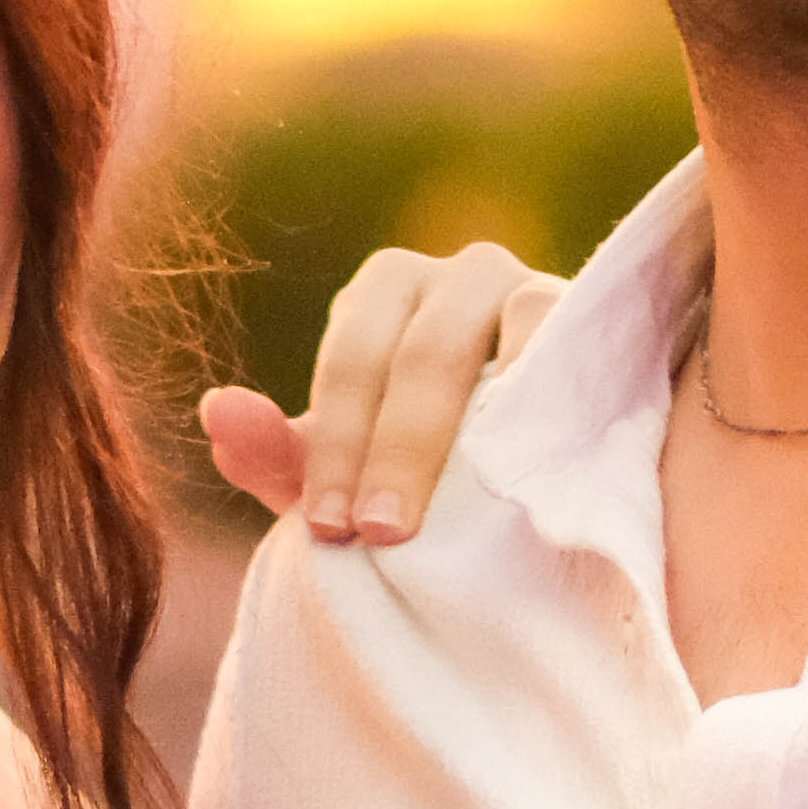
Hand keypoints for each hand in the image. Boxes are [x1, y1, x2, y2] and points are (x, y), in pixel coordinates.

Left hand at [199, 230, 563, 545]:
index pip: (352, 359)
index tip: (330, 529)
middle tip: (382, 533)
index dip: (337, 446)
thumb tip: (214, 413)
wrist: (540, 473)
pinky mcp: (593, 321)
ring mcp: (533, 288)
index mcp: (387, 294)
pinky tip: (529, 464)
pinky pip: (571, 339)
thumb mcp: (349, 472)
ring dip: (487, 419)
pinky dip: (550, 394)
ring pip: (502, 329)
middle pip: (423, 350)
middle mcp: (458, 275)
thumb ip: (277, 453)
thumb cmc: (430, 467)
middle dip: (398, 447)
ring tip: (466, 498)